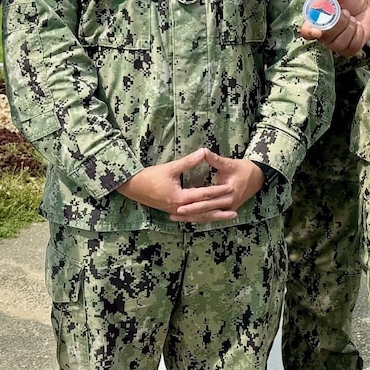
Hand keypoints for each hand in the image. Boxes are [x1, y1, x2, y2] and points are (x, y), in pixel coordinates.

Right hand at [117, 148, 239, 220]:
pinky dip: (203, 217)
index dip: (218, 191)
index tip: (231, 188)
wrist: (133, 187)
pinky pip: (191, 217)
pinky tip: (211, 217)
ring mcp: (176, 212)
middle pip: (204, 211)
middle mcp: (180, 208)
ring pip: (199, 217)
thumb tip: (203, 151)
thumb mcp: (171, 167)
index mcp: (180, 197)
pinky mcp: (173, 211)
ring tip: (229, 216)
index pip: (203, 195)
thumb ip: (188, 162)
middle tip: (236, 209)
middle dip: (220, 209)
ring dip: (214, 216)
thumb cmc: (151, 176)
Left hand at [170, 152, 265, 222]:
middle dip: (190, 214)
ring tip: (176, 218)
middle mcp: (229, 204)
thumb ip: (215, 160)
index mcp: (229, 194)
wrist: (258, 177)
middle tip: (175, 214)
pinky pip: (212, 216)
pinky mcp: (227, 210)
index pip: (208, 202)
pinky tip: (189, 218)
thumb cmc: (244, 169)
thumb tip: (203, 151)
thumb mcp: (230, 163)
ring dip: (193, 218)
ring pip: (208, 216)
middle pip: (206, 212)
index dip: (194, 204)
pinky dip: (200, 217)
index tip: (180, 205)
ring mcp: (228, 209)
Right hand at [301, 0, 369, 56]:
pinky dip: (358, 33)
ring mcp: (335, 44)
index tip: (316, 31)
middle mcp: (323, 35)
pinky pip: (353, 46)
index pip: (307, 31)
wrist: (364, 6)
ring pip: (340, 43)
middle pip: (326, 37)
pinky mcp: (349, 49)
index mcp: (315, 21)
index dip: (309, 32)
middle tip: (345, 11)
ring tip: (351, 18)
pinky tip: (357, 27)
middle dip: (339, 22)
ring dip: (350, 27)